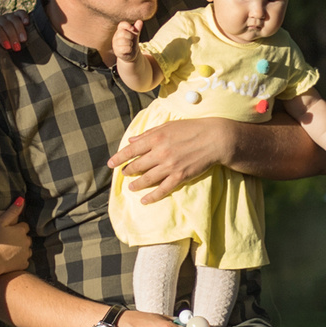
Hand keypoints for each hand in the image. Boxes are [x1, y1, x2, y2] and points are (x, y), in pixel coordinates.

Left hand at [0, 10, 31, 51]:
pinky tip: (28, 23)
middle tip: (17, 48)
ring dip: (20, 30)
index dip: (2, 37)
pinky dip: (25, 16)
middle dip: (12, 36)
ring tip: (23, 40)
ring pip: (14, 19)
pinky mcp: (17, 15)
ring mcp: (8, 16)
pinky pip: (21, 13)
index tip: (7, 47)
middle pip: (6, 25)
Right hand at [0, 197, 30, 276]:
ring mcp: (26, 254)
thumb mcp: (0, 223)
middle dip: (20, 239)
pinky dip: (19, 260)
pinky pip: (24, 260)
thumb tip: (22, 198)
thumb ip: (12, 211)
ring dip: (21, 249)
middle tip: (6, 242)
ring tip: (7, 251)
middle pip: (26, 238)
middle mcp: (27, 242)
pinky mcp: (24, 264)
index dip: (16, 229)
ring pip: (27, 249)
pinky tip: (9, 259)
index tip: (7, 233)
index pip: (24, 227)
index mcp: (22, 231)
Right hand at [111, 19, 142, 61]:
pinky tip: (129, 50)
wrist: (131, 54)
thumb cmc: (132, 43)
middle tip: (131, 40)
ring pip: (123, 41)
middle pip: (123, 33)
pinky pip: (124, 48)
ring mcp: (115, 44)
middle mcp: (116, 36)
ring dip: (130, 43)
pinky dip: (129, 49)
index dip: (127, 25)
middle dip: (130, 36)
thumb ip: (137, 28)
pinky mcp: (117, 51)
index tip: (133, 29)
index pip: (121, 25)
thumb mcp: (135, 35)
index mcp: (120, 30)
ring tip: (130, 45)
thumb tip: (140, 21)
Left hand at [111, 118, 235, 204]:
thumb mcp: (168, 126)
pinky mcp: (180, 176)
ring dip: (137, 184)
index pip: (131, 150)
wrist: (215, 139)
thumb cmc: (192, 129)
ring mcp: (169, 166)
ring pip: (147, 179)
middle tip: (125, 174)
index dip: (119, 158)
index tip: (111, 164)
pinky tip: (144, 200)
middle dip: (128, 171)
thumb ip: (149, 134)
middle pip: (137, 165)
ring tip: (131, 187)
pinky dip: (152, 196)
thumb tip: (132, 140)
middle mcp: (160, 153)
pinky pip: (162, 189)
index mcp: (156, 138)